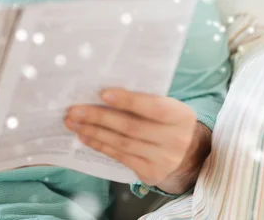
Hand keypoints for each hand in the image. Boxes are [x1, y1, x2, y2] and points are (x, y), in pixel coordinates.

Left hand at [64, 88, 202, 191]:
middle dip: (98, 117)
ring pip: (121, 143)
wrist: (191, 157)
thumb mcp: (168, 109)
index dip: (128, 100)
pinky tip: (84, 137)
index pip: (154, 107)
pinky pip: (120, 157)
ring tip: (73, 122)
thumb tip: (103, 90)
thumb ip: (145, 100)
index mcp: (181, 116)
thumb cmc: (168, 123)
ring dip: (93, 132)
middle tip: (74, 110)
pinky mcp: (151, 173)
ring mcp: (164, 160)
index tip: (103, 94)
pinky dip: (100, 145)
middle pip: (130, 127)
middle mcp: (175, 140)